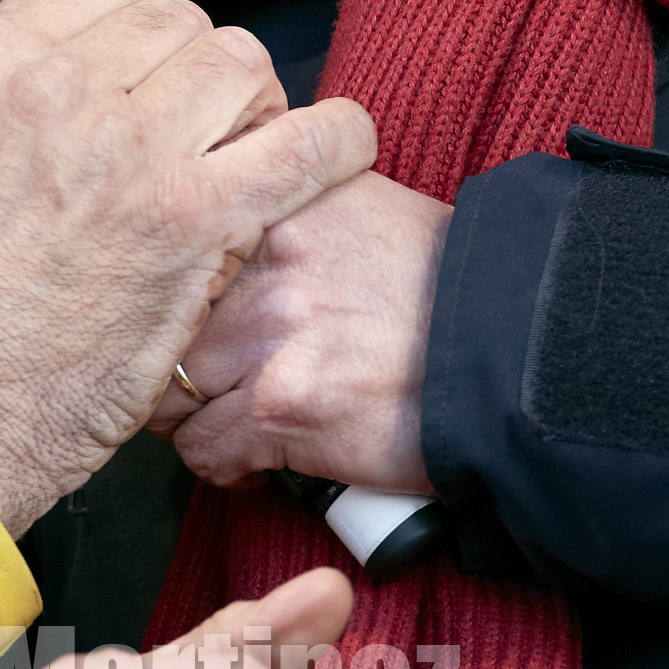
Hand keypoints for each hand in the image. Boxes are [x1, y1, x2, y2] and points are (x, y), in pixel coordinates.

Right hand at [0, 0, 375, 536]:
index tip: (153, 73)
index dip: (147, 27)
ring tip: (242, 159)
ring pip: (240, 62)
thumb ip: (31, 94)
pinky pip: (304, 140)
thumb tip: (119, 66)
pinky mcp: (192, 217)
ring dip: (255, 105)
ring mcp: (128, 148)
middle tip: (200, 133)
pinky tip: (338, 151)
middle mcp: (57, 87)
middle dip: (202, 71)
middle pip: (182, 19)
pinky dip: (336, 141)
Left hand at [154, 171, 452, 491]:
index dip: (172, 290)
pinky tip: (258, 460)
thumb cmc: (443, 282)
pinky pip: (205, 451)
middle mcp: (256, 261)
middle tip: (201, 379)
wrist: (511, 347)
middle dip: (171, 358)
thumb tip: (239, 217)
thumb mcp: (359, 204)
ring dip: (194, 415)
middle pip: (156, 320)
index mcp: (271, 202)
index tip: (187, 314)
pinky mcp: (281, 408)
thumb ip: (287, 204)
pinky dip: (226, 466)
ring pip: (167, 391)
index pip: (169, 244)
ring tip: (229, 420)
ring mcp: (264, 334)